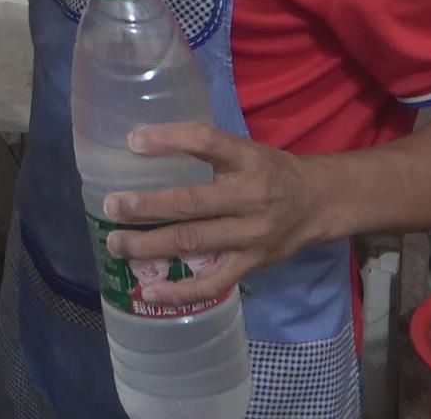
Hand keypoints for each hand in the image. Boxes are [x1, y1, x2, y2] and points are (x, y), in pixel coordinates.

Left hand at [102, 123, 324, 305]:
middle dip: (146, 206)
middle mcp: (250, 197)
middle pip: (192, 202)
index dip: (169, 139)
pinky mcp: (251, 264)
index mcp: (247, 160)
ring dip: (151, 246)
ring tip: (118, 244)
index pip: (207, 141)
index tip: (132, 140)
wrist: (318, 204)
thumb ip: (206, 149)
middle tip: (112, 206)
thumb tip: (143, 143)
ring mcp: (251, 235)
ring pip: (194, 243)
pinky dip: (180, 291)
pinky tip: (150, 291)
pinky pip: (213, 283)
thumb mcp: (245, 149)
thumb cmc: (270, 171)